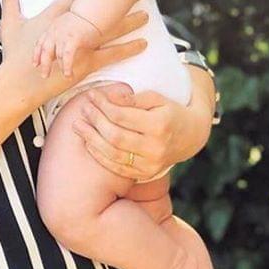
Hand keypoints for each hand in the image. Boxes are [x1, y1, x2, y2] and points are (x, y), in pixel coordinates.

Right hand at [0, 0, 147, 109]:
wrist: (19, 82)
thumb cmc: (14, 55)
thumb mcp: (10, 24)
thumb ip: (11, 0)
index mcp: (54, 17)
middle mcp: (71, 28)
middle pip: (99, 9)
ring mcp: (81, 46)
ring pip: (110, 30)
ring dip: (129, 22)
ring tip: (146, 13)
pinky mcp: (87, 63)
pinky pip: (112, 54)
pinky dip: (128, 49)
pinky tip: (143, 44)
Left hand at [33, 11, 101, 78]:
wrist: (92, 11)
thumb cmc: (82, 20)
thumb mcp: (65, 26)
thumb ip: (59, 36)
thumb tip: (58, 50)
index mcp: (52, 28)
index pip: (40, 43)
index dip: (37, 54)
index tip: (35, 64)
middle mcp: (54, 32)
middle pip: (45, 51)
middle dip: (44, 64)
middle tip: (44, 75)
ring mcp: (62, 35)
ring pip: (57, 55)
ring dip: (61, 67)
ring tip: (65, 76)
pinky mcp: (72, 39)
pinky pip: (66, 56)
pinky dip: (66, 66)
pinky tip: (68, 74)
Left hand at [69, 74, 211, 180]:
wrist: (190, 136)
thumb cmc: (169, 112)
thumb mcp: (157, 98)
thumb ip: (133, 98)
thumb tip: (110, 97)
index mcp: (160, 125)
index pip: (122, 116)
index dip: (103, 105)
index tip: (92, 95)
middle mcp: (156, 148)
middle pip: (115, 136)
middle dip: (95, 121)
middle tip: (84, 109)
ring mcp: (151, 164)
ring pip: (113, 154)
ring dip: (91, 139)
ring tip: (78, 126)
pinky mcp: (145, 173)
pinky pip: (117, 167)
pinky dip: (100, 156)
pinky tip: (89, 143)